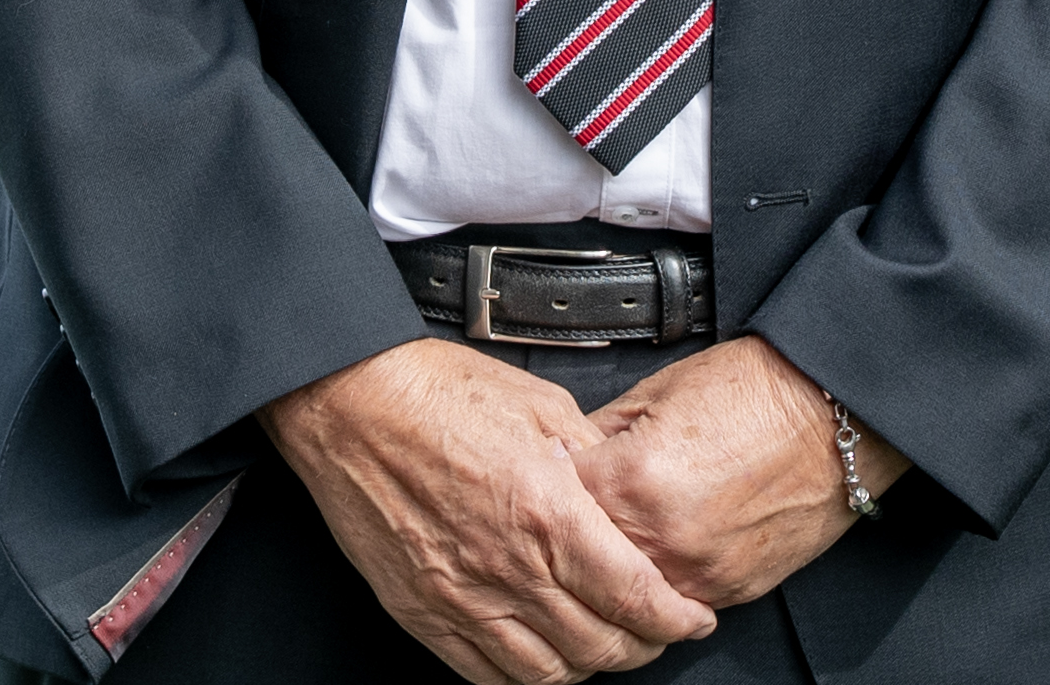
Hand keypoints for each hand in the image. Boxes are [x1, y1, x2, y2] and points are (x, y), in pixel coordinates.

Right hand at [259, 341, 717, 684]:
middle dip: (643, 646)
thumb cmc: (444, 393)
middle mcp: (510, 569)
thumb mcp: (546, 408)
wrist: (355, 403)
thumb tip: (627, 494)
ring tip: (605, 645)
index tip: (694, 618)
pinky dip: (524, 678)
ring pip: (546, 673)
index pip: (635, 597)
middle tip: (658, 630)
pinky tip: (542, 656)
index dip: (676, 619)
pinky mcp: (423, 612)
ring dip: (587, 667)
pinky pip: (484, 674)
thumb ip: (595, 461)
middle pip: (599, 645)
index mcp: (550, 515)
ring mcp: (463, 599)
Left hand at [575, 336, 913, 608]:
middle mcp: (658, 537)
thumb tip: (562, 458)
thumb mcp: (656, 393)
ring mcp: (695, 572)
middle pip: (580, 562)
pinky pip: (674, 601)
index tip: (539, 486)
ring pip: (624, 595)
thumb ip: (600, 433)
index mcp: (629, 480)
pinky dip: (662, 581)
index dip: (542, 491)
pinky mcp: (729, 591)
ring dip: (614, 570)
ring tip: (621, 536)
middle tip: (573, 518)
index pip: (551, 505)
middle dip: (572, 540)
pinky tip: (666, 546)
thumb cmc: (756, 391)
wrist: (833, 412)